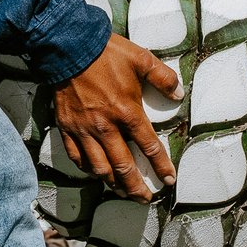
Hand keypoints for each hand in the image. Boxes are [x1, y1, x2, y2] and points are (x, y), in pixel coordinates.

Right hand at [55, 36, 181, 199]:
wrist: (69, 48)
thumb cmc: (107, 54)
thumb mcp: (142, 59)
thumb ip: (163, 78)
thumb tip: (179, 94)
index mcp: (127, 112)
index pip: (149, 146)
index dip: (161, 166)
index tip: (169, 180)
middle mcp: (106, 127)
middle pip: (123, 166)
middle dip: (136, 187)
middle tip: (144, 198)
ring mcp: (84, 130)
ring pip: (99, 167)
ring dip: (112, 183)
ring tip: (121, 191)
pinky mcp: (67, 128)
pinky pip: (77, 157)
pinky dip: (87, 169)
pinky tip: (95, 173)